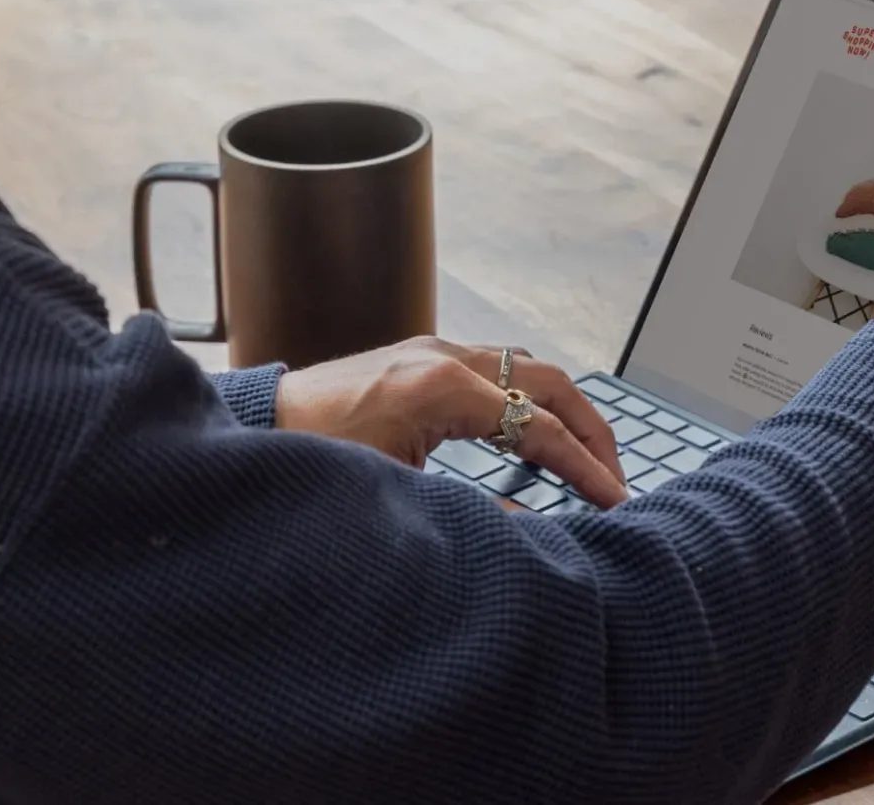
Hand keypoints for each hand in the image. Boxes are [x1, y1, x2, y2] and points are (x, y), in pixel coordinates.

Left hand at [274, 339, 629, 506]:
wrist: (257, 428)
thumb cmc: (313, 460)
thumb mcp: (398, 495)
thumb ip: (472, 509)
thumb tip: (529, 525)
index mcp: (442, 387)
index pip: (541, 427)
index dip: (585, 468)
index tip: (615, 500)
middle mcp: (445, 355)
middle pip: (551, 382)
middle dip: (592, 431)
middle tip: (616, 476)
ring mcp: (435, 348)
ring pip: (529, 368)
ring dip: (565, 410)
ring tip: (587, 456)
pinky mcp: (423, 356)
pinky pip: (500, 368)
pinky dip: (530, 398)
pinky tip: (533, 434)